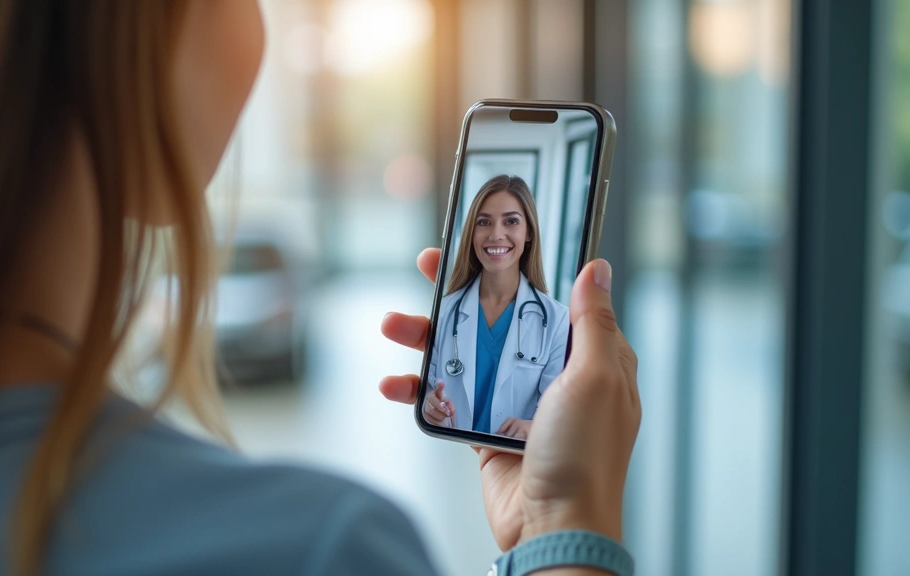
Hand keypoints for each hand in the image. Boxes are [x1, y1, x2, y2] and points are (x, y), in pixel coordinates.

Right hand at [380, 248, 639, 550]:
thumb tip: (598, 270)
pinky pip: (448, 399)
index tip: (480, 250)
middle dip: (459, 296)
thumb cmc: (585, 456)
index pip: (545, 299)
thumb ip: (593, 323)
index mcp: (585, 358)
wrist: (554, 527)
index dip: (512, 272)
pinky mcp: (484, 429)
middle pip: (497, 320)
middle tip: (428, 268)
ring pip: (465, 355)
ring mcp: (514, 402)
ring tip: (394, 326)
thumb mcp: (596, 378)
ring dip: (427, 338)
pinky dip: (418, 390)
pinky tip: (394, 383)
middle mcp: (550, 375)